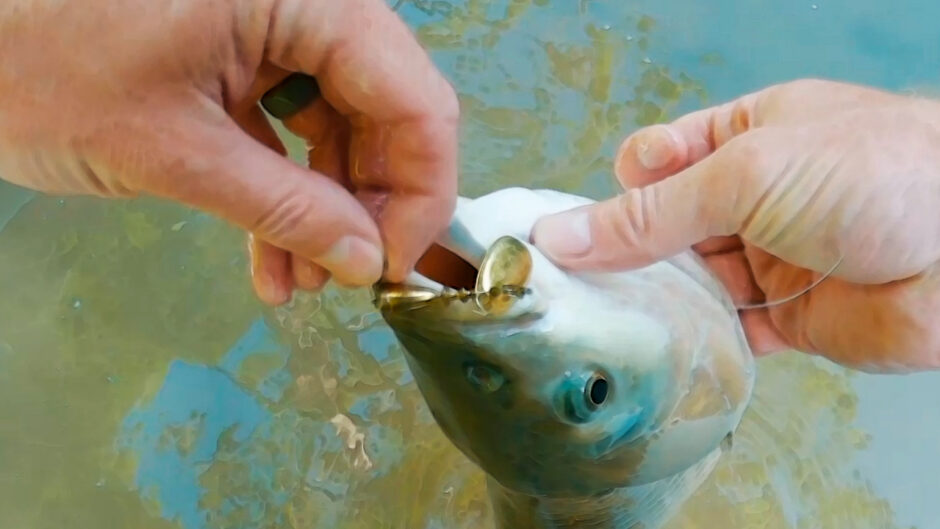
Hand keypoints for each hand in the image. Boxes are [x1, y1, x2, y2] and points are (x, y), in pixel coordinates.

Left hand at [0, 0, 457, 304]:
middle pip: (385, 112)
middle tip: (348, 279)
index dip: (420, 191)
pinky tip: (272, 261)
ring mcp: (269, 31)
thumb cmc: (43, 71)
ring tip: (302, 283)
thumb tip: (367, 264)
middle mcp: (303, 6)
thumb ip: (287, 209)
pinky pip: (288, 132)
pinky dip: (284, 194)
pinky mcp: (236, 60)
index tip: (394, 265)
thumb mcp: (175, 153)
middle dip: (369, 206)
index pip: (414, 98)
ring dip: (324, 211)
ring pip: (338, 129)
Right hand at [532, 79, 939, 372]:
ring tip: (602, 320)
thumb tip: (565, 235)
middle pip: (670, 225)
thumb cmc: (876, 174)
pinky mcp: (793, 318)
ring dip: (656, 300)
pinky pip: (729, 331)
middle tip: (572, 282)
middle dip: (627, 251)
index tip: (574, 224)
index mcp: (748, 136)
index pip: (662, 160)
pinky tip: (659, 348)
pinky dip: (696, 341)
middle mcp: (758, 196)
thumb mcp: (744, 172)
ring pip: (693, 282)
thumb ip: (652, 212)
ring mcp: (774, 257)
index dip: (619, 188)